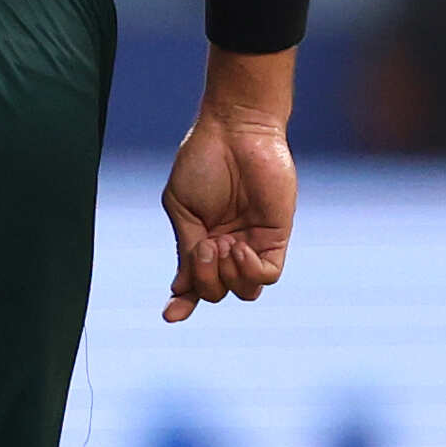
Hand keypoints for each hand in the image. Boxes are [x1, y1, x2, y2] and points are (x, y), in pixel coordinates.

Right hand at [161, 102, 295, 321]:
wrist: (233, 130)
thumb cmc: (202, 160)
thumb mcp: (182, 208)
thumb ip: (186, 246)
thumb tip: (181, 286)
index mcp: (202, 240)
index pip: (195, 283)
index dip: (183, 303)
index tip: (170, 316)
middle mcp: (228, 247)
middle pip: (218, 292)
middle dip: (205, 279)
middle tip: (204, 248)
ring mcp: (253, 243)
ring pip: (244, 291)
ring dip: (226, 277)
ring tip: (221, 245)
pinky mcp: (276, 235)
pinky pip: (268, 275)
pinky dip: (250, 270)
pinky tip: (238, 247)